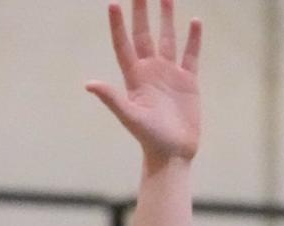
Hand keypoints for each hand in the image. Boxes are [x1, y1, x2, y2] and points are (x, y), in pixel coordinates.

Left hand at [86, 0, 201, 163]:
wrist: (172, 154)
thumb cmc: (149, 139)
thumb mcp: (130, 117)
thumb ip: (112, 99)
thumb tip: (89, 84)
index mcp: (134, 78)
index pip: (124, 45)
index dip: (118, 25)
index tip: (113, 3)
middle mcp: (150, 72)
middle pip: (144, 35)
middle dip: (142, 13)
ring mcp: (169, 75)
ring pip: (167, 39)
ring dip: (166, 18)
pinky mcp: (187, 81)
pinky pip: (190, 55)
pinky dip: (193, 39)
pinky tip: (194, 21)